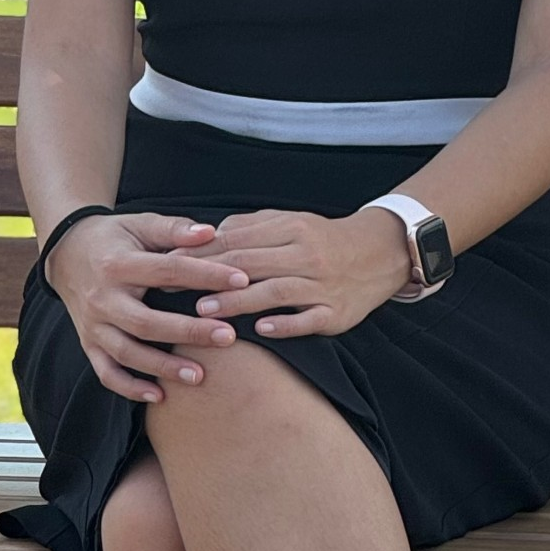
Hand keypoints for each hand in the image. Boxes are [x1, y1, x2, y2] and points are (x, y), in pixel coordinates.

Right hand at [44, 214, 250, 404]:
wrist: (66, 253)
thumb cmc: (114, 236)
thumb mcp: (140, 223)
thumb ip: (174, 229)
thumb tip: (211, 233)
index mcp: (118, 263)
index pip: (168, 271)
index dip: (206, 275)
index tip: (241, 281)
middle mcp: (103, 298)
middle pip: (147, 322)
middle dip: (189, 332)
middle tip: (228, 337)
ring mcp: (93, 325)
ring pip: (127, 352)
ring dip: (162, 367)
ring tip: (199, 376)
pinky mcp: (88, 343)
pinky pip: (106, 372)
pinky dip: (129, 388)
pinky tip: (158, 396)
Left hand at [193, 206, 414, 339]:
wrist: (379, 252)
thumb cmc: (324, 238)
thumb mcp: (291, 221)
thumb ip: (252, 226)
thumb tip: (210, 235)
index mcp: (291, 229)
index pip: (238, 239)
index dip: (202, 251)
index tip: (170, 262)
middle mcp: (305, 254)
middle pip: (252, 263)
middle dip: (210, 276)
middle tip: (174, 289)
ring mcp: (321, 285)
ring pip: (275, 291)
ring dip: (238, 301)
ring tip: (205, 311)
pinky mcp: (335, 313)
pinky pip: (307, 319)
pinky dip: (284, 323)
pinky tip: (260, 329)